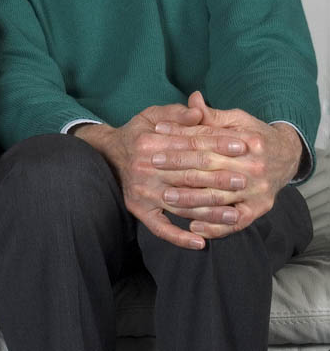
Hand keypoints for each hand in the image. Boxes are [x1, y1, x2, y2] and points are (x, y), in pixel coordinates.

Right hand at [73, 102, 247, 249]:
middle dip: (220, 178)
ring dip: (209, 212)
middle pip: (190, 175)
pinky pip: (160, 228)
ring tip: (235, 214)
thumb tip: (198, 110)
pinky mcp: (138, 209)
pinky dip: (179, 237)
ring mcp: (142, 192)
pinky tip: (201, 243)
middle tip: (246, 180)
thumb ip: (175, 113)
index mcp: (150, 142)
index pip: (191, 144)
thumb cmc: (137, 134)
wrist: (106, 154)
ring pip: (181, 204)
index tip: (243, 145)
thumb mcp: (151, 115)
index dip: (218, 143)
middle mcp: (145, 168)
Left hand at [152, 91, 301, 237]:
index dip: (180, 136)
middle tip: (153, 165)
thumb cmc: (254, 136)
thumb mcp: (237, 120)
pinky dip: (214, 227)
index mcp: (249, 141)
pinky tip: (193, 227)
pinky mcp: (259, 209)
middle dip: (179, 166)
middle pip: (210, 167)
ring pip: (219, 197)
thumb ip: (212, 115)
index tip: (156, 133)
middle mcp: (255, 167)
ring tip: (167, 197)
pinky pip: (235, 221)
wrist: (287, 157)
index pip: (208, 139)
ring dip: (191, 199)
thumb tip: (192, 99)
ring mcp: (258, 190)